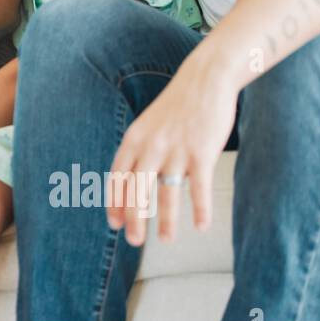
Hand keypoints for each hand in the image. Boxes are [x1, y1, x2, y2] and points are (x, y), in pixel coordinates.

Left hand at [106, 56, 238, 245]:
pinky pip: (198, 189)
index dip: (114, 203)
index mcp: (134, 140)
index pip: (117, 178)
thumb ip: (141, 151)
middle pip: (136, 191)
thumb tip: (135, 181)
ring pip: (167, 195)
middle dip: (134, 220)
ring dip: (165, 222)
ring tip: (165, 240)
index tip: (114, 223)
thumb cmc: (177, 105)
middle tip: (134, 241)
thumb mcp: (149, 125)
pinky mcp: (201, 153)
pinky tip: (201, 226)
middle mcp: (151, 147)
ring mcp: (176, 151)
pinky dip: (200, 210)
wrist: (205, 79)